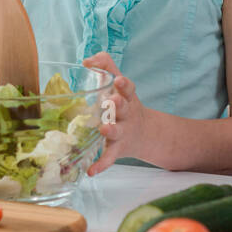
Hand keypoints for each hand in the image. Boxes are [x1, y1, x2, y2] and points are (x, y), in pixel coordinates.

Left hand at [83, 52, 145, 175]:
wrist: (144, 133)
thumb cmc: (123, 104)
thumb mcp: (119, 85)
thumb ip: (105, 67)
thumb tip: (86, 60)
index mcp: (127, 97)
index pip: (128, 88)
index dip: (124, 84)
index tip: (118, 80)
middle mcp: (127, 114)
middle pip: (125, 108)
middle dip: (119, 104)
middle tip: (112, 101)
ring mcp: (123, 132)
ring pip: (118, 132)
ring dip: (111, 130)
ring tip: (103, 129)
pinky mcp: (118, 149)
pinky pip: (109, 158)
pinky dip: (101, 165)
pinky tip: (91, 171)